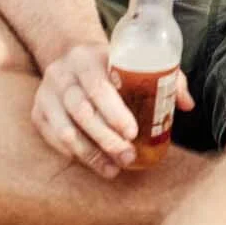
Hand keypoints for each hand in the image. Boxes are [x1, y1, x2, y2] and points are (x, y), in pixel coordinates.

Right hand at [32, 42, 191, 178]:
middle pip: (81, 112)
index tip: (132, 132)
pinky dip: (75, 154)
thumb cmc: (111, 64)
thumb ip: (164, 78)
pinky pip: (54, 139)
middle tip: (128, 157)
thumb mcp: (134, 60)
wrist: (70, 56)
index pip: (98, 86)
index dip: (114, 112)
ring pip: (65, 130)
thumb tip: (187, 105)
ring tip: (114, 168)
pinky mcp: (38, 113)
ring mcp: (46, 95)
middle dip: (106, 139)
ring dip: (91, 153)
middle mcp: (62, 75)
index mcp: (87, 58)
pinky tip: (96, 164)